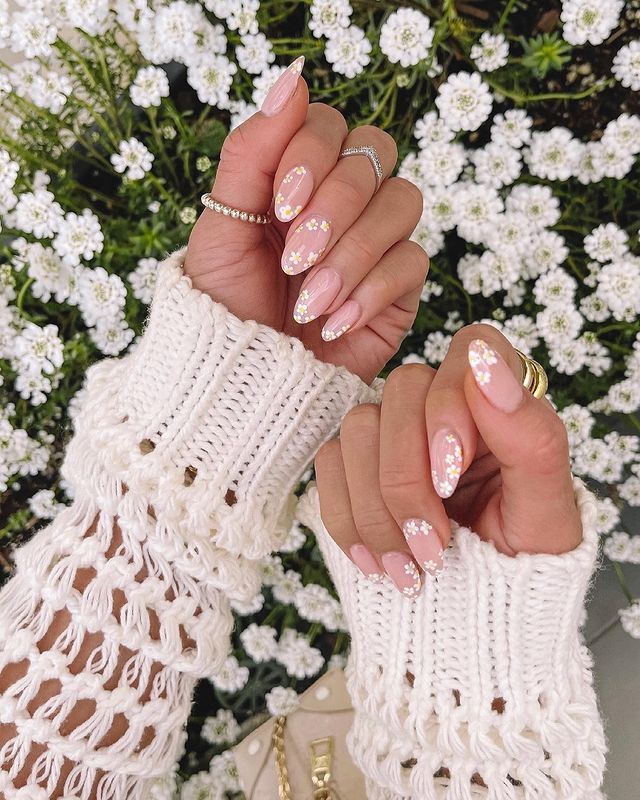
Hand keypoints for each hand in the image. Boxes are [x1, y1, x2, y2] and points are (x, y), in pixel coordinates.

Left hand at [183, 57, 427, 383]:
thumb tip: (293, 77)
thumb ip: (252, 153)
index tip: (281, 205)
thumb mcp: (221, 226)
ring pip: (403, 202)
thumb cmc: (226, 304)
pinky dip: (370, 290)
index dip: (312, 154)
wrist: (243, 381)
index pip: (330, 125)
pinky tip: (334, 321)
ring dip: (352, 250)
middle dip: (335, 204)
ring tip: (310, 297)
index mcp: (297, 177)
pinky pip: (412, 263)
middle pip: (375, 154)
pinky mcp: (399, 288)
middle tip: (295, 255)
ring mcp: (375, 243)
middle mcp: (343, 201)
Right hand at [315, 324, 581, 595]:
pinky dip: (349, 520)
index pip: (470, 348)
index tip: (451, 476)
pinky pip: (329, 466)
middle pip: (401, 391)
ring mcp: (394, 434)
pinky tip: (379, 562)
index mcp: (499, 404)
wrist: (484, 617)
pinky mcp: (356, 465)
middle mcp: (442, 408)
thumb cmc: (526, 562)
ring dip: (378, 508)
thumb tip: (487, 363)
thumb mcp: (547, 512)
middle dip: (408, 478)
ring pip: (357, 427)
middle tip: (434, 545)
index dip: (449, 406)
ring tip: (411, 566)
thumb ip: (532, 435)